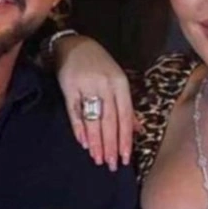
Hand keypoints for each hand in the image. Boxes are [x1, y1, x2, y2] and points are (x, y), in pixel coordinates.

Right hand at [54, 35, 140, 170]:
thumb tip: (138, 130)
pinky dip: (79, 129)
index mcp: (120, 83)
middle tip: (111, 164)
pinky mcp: (69, 87)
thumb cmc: (100, 65)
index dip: (125, 138)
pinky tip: (84, 143)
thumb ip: (127, 106)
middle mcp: (105, 85)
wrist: (73, 44)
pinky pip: (75, 112)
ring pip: (93, 119)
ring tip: (98, 159)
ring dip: (96, 141)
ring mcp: (86, 86)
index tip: (125, 158)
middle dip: (111, 144)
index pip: (125, 115)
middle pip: (109, 120)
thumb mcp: (117, 81)